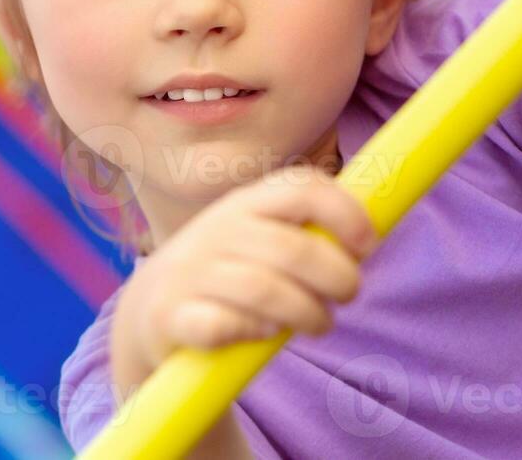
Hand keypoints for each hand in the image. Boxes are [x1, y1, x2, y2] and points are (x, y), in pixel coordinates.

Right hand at [109, 164, 378, 397]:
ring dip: (307, 313)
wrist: (149, 312)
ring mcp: (190, 272)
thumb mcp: (259, 237)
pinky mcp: (171, 316)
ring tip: (320, 323)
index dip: (345, 212)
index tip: (369, 245)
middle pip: (293, 248)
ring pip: (264, 290)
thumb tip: (372, 232)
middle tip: (349, 295)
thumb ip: (306, 231)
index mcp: (245, 203)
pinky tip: (263, 334)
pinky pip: (220, 325)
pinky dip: (251, 332)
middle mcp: (216, 230)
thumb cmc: (229, 273)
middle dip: (337, 277)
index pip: (301, 188)